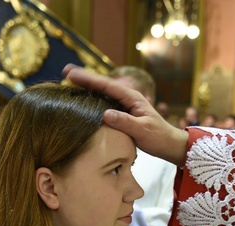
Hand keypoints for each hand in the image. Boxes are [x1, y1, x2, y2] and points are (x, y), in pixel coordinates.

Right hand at [63, 64, 189, 165]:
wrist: (169, 144)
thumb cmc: (158, 137)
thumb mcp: (142, 131)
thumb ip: (125, 122)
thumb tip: (105, 114)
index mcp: (132, 98)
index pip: (106, 85)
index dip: (88, 79)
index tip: (71, 74)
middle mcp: (127, 97)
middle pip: (102, 84)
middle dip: (84, 78)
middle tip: (65, 71)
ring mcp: (125, 104)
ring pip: (103, 92)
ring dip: (87, 86)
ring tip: (70, 81)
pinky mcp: (123, 113)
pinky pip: (105, 102)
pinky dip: (93, 97)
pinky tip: (84, 98)